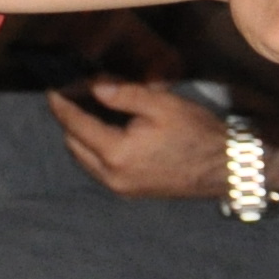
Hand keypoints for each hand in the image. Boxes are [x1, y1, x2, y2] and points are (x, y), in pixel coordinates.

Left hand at [48, 78, 237, 198]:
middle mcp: (112, 177)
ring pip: (84, 158)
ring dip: (81, 135)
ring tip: (89, 110)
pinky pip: (98, 168)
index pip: (75, 126)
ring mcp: (121, 188)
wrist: (225, 168)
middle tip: (77, 95)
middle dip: (70, 119)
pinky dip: (94, 149)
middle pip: (73, 144)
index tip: (53, 89)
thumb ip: (124, 95)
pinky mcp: (130, 192)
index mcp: (117, 154)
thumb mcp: (162, 105)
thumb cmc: (196, 133)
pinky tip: (106, 131)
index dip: (62, 105)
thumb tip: (94, 86)